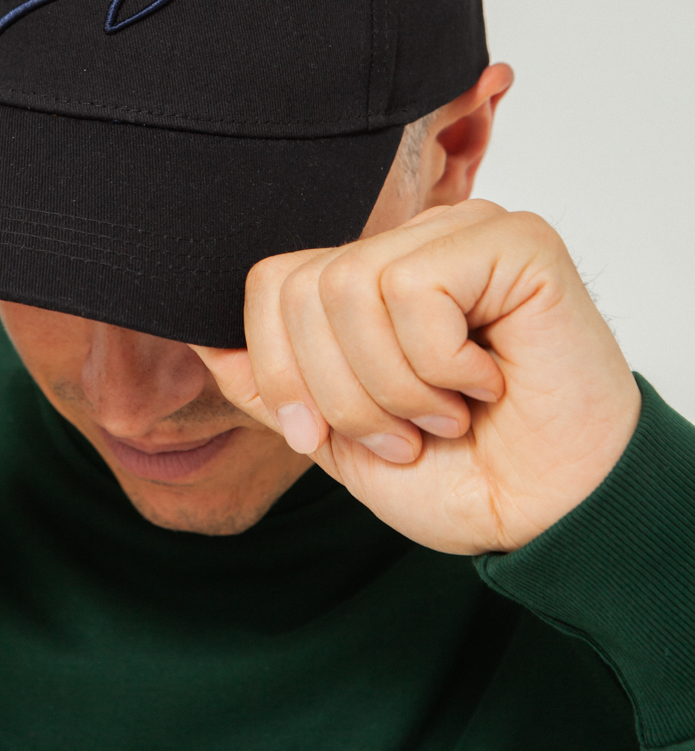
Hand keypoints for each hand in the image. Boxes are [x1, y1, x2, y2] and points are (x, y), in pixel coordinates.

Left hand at [195, 201, 640, 553]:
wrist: (550, 517)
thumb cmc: (464, 475)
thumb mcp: (340, 440)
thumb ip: (275, 386)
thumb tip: (200, 341)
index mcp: (370, 281)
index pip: (271, 281)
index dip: (278, 369)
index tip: (320, 437)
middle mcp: (411, 244)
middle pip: (303, 288)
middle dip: (340, 392)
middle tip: (407, 431)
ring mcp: (461, 233)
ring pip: (351, 286)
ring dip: (396, 386)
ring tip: (449, 410)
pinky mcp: (512, 240)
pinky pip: (417, 290)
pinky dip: (444, 364)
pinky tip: (490, 380)